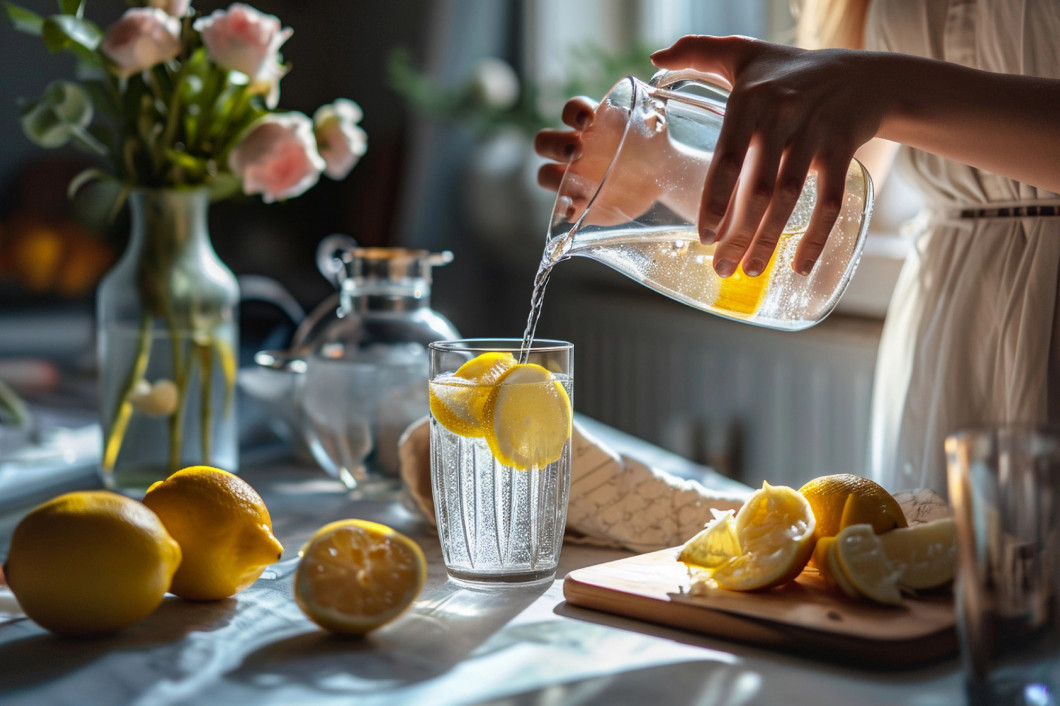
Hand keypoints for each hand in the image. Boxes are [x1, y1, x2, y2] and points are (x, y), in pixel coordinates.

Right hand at [534, 92, 677, 226]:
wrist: (660, 176)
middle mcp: (575, 147)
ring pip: (546, 174)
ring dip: (553, 176)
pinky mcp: (579, 201)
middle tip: (577, 150)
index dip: (573, 112)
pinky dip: (566, 208)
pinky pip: (562, 206)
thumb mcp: (653, 128)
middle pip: (545, 142)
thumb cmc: (651, 145)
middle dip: (556, 144)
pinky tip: (578, 209)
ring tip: (575, 183)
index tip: (589, 120)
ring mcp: (573, 176)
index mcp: (589, 124)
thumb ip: (649, 119)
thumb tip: (653, 115)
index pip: (571, 111)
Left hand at [651, 35, 884, 276]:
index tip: (704, 236)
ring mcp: (814, 134)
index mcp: (750, 100)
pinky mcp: (843, 150)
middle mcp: (782, 116)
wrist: (862, 74)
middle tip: (721, 268)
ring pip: (789, 200)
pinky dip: (815, 237)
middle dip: (738, 234)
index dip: (716, 200)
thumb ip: (698, 52)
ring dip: (769, 241)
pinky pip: (829, 202)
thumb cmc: (788, 70)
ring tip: (751, 271)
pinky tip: (799, 266)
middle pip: (757, 189)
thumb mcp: (743, 54)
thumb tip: (654, 56)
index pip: (728, 158)